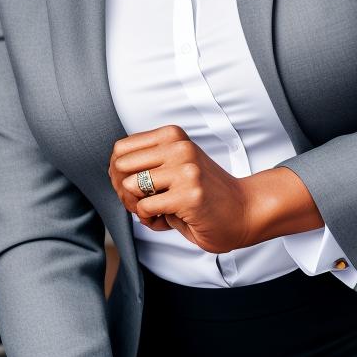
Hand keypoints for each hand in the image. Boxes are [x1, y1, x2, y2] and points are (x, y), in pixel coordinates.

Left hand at [108, 125, 258, 252]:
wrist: (243, 210)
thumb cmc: (203, 192)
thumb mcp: (175, 165)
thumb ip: (148, 162)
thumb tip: (112, 171)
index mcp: (173, 135)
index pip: (120, 148)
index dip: (118, 173)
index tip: (135, 188)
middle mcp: (179, 147)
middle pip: (120, 166)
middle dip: (124, 191)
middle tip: (142, 202)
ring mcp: (186, 169)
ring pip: (130, 187)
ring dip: (136, 207)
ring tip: (155, 211)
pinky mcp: (189, 194)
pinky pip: (145, 209)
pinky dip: (150, 220)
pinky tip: (167, 219)